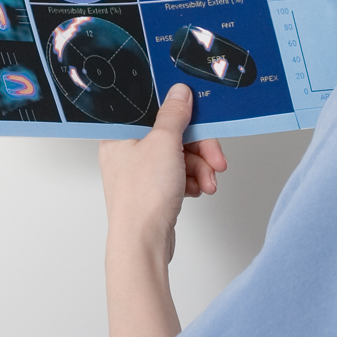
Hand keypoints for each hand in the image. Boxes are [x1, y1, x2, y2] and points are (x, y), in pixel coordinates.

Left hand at [99, 83, 228, 261]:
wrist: (143, 244)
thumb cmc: (143, 197)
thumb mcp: (164, 143)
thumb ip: (174, 114)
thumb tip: (179, 92)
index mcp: (120, 133)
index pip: (154, 110)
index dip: (179, 111)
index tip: (200, 114)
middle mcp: (127, 150)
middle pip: (172, 134)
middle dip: (200, 148)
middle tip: (217, 159)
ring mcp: (140, 171)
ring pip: (180, 156)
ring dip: (200, 167)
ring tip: (209, 183)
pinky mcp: (153, 189)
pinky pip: (179, 174)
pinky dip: (193, 180)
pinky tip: (199, 190)